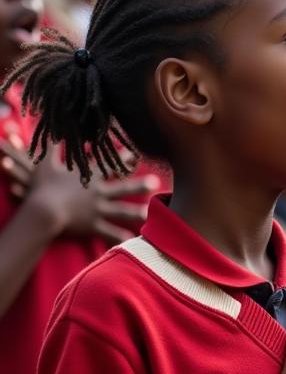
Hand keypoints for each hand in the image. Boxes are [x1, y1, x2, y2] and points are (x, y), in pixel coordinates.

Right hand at [1, 138, 155, 243]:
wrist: (41, 209)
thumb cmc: (42, 185)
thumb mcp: (46, 162)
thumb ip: (52, 148)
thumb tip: (53, 133)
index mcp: (89, 177)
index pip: (109, 165)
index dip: (123, 158)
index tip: (136, 154)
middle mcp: (98, 192)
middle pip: (123, 188)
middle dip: (140, 185)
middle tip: (156, 182)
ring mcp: (97, 209)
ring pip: (121, 210)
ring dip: (137, 212)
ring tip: (151, 213)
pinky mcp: (91, 224)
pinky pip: (108, 231)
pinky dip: (119, 236)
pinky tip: (132, 239)